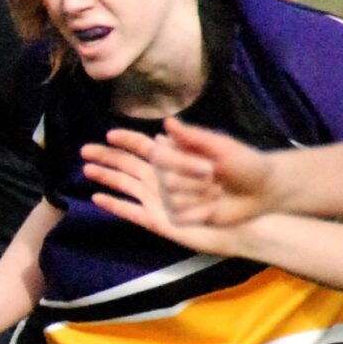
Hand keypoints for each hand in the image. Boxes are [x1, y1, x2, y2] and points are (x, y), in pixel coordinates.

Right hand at [82, 132, 246, 255]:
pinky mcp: (161, 219)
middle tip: (85, 151)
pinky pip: (132, 211)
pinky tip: (98, 198)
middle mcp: (164, 177)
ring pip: (127, 185)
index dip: (126, 140)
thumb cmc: (244, 168)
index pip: (143, 147)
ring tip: (87, 170)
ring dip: (106, 177)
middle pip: (128, 165)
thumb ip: (193, 138)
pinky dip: (115, 204)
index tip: (110, 134)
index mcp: (176, 157)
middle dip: (106, 158)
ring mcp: (161, 198)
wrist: (257, 200)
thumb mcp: (221, 148)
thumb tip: (165, 125)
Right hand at [137, 118, 286, 227]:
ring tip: (217, 192)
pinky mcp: (181, 216)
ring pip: (174, 201)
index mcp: (176, 152)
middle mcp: (170, 173)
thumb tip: (168, 121)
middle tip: (217, 179)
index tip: (210, 167)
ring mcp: (174, 196)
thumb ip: (192, 135)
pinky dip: (201, 213)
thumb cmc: (244, 163)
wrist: (263, 190)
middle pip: (167, 182)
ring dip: (202, 198)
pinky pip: (180, 218)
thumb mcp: (221, 146)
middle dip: (198, 183)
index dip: (183, 165)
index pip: (159, 157)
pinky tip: (214, 207)